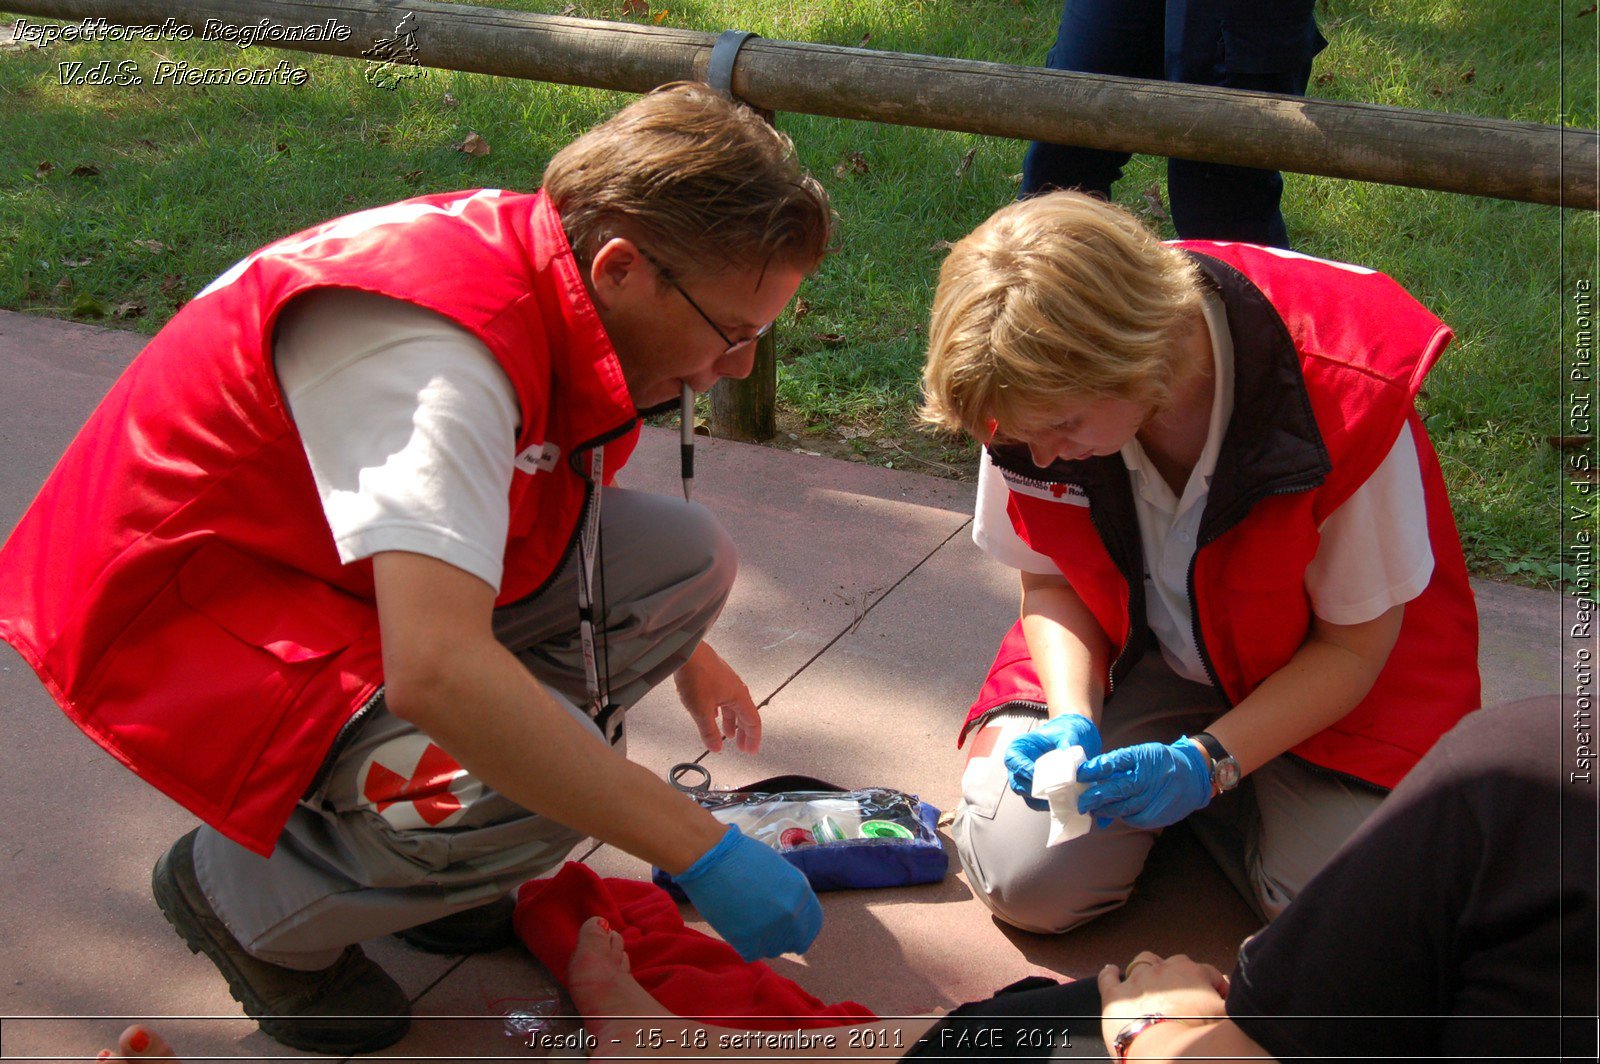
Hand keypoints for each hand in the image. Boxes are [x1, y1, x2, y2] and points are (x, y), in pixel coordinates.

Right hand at [673, 824, 822, 960]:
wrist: (711, 858)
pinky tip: (735, 924)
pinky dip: (744, 944)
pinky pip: (752, 953)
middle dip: (783, 937)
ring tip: (746, 921)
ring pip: (774, 950)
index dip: (802, 929)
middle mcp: (792, 914)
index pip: (812, 924)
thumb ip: (791, 894)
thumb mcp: (780, 870)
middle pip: (796, 942)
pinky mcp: (748, 942)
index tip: (793, 931)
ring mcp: (772, 930)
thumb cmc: (741, 856)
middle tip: (765, 928)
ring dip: (763, 941)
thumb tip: (794, 914)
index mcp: (802, 892)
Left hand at [674, 643, 760, 752]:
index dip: (753, 738)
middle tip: (742, 748)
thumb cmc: (696, 676)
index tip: (751, 752)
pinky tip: (714, 715)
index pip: (753, 721)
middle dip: (744, 733)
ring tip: (728, 735)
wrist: (687, 650)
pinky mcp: (715, 677)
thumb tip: (716, 748)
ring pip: (732, 707)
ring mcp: (726, 682)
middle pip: (744, 715)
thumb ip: (709, 731)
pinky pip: (723, 699)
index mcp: (739, 696)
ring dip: (731, 722)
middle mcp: (736, 689)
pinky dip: (721, 711)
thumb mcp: (701, 710)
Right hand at [1003, 714, 1101, 809]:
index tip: (1037, 774)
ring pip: (1027, 795)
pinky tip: (1064, 801)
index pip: (1013, 759)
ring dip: (1041, 800)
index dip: (1022, 769)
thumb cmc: (1067, 730)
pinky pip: (1039, 802)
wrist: (1076, 735)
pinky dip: (1049, 804)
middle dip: (1032, 789)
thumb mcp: (1068, 734)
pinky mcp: (1041, 790)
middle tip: (1051, 790)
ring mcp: (1030, 779)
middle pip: (1017, 782)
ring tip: (1060, 797)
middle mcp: (1021, 764)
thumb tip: (1069, 765)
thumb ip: (1067, 747)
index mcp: (1021, 746)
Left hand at [1076, 738, 1210, 828]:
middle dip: (1094, 797)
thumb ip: (1119, 765)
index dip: (1095, 769)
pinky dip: (1122, 816)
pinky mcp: (1159, 814)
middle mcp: (1147, 778)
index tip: (1080, 775)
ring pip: (1123, 808)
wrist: (1194, 776)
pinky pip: (1134, 818)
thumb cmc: (1161, 763)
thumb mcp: (1143, 754)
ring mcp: (1154, 797)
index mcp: (1142, 757)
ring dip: (1105, 810)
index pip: (1114, 762)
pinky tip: (1114, 814)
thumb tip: (1093, 776)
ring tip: (1092, 810)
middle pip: (1116, 789)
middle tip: (1080, 802)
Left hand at [1098, 952, 1228, 1053]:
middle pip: (1175, 964)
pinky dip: (1110, 973)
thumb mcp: (1229, 1018)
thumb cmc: (1198, 1034)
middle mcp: (1164, 970)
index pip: (1209, 973)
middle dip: (1182, 975)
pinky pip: (1108, 978)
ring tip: (1151, 980)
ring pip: (1142, 963)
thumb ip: (1235, 1005)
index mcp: (1193, 973)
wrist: (1165, 1050)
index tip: (1218, 999)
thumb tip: (1239, 1000)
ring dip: (1148, 968)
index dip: (1215, 986)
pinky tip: (1111, 970)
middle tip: (1186, 996)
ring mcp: (1137, 980)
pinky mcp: (1115, 995)